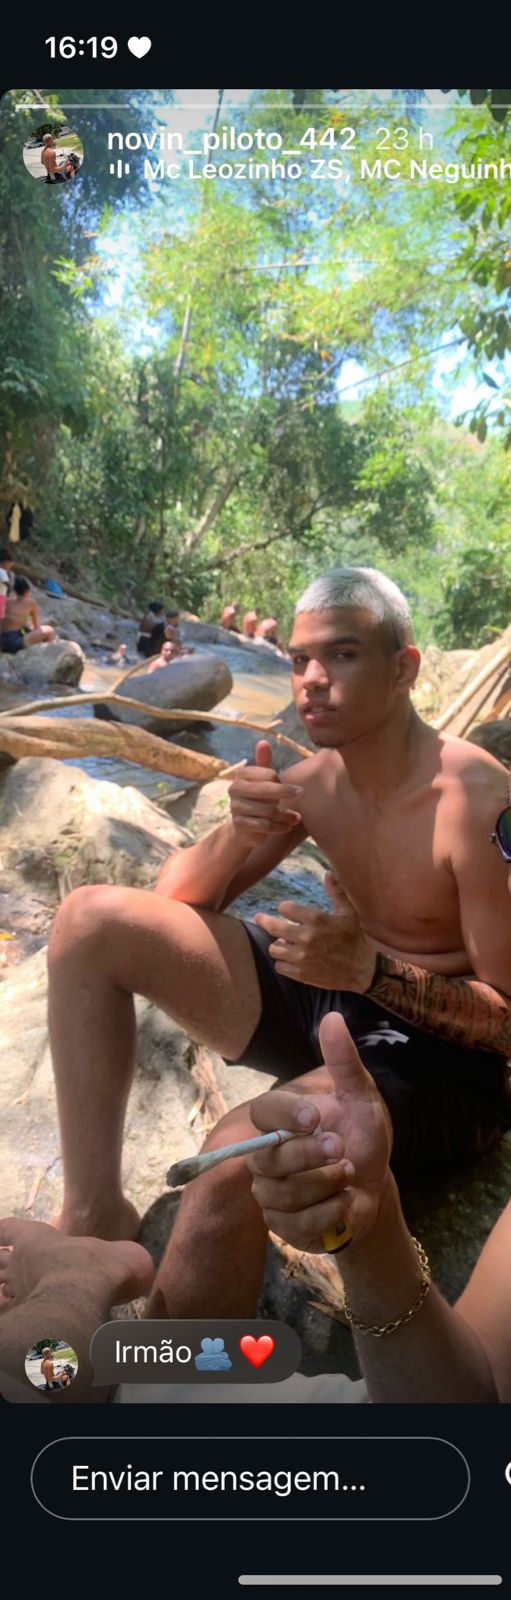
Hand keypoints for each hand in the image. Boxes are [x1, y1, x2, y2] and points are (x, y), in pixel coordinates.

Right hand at [228, 740, 303, 845]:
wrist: (243, 828)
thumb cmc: (258, 799)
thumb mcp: (261, 781)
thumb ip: (263, 762)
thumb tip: (263, 741)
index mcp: (241, 774)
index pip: (269, 774)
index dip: (282, 782)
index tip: (295, 789)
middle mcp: (235, 789)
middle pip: (267, 790)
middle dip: (287, 793)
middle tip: (303, 794)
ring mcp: (236, 808)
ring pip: (268, 811)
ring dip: (286, 815)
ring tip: (296, 818)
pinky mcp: (240, 825)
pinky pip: (265, 825)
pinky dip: (280, 827)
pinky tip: (287, 827)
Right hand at [248, 1012, 391, 1251]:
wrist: (374, 1186)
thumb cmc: (362, 1135)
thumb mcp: (362, 1097)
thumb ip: (344, 1062)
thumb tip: (333, 1018)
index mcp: (279, 1121)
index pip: (263, 1112)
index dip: (284, 1115)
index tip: (314, 1116)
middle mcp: (266, 1157)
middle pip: (269, 1159)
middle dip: (310, 1156)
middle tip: (341, 1149)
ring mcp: (271, 1194)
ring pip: (284, 1195)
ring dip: (326, 1185)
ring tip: (348, 1174)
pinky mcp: (283, 1228)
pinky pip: (298, 1226)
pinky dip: (330, 1213)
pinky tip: (344, 1202)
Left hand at [253, 874, 374, 991]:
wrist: (361, 970)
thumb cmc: (354, 938)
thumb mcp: (348, 913)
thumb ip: (336, 892)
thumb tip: (327, 873)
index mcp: (316, 919)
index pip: (285, 908)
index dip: (285, 908)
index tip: (286, 909)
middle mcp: (306, 937)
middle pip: (273, 928)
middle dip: (264, 921)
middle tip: (259, 918)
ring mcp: (302, 957)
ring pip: (274, 948)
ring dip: (278, 944)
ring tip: (286, 943)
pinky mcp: (301, 973)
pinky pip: (280, 966)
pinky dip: (283, 962)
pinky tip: (291, 958)